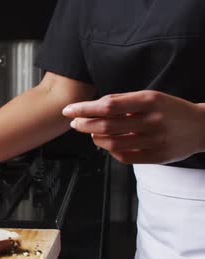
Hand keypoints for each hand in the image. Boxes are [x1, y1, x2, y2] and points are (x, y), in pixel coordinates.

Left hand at [62, 90, 204, 163]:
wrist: (202, 126)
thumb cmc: (170, 110)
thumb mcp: (150, 97)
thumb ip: (124, 101)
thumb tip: (93, 107)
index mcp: (149, 100)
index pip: (108, 105)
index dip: (85, 108)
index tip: (69, 110)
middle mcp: (152, 120)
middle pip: (107, 125)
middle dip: (84, 124)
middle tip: (75, 123)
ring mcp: (155, 140)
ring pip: (113, 143)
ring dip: (96, 138)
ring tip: (91, 133)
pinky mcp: (157, 156)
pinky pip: (125, 157)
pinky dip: (111, 151)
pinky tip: (108, 144)